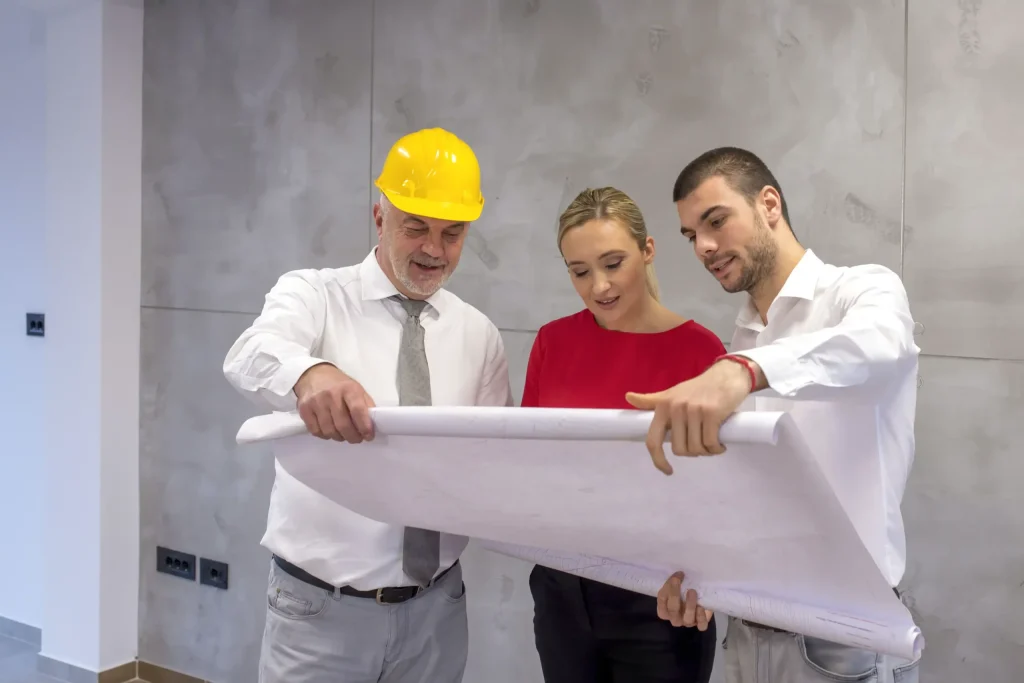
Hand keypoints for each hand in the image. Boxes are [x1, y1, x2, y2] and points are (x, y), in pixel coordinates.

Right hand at [293, 363, 375, 442]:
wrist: (314, 375)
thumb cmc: (339, 385)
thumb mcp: (357, 389)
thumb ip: (366, 406)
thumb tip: (374, 425)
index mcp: (349, 389)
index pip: (358, 410)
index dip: (364, 426)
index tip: (368, 436)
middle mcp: (331, 394)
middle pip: (343, 425)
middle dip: (353, 437)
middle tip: (357, 438)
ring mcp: (316, 402)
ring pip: (329, 431)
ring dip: (339, 437)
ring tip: (343, 434)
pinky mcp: (304, 409)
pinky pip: (316, 431)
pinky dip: (325, 435)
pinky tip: (329, 430)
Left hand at [625, 359, 758, 473]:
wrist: (727, 374)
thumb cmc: (699, 387)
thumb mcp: (672, 393)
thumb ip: (651, 400)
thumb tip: (628, 397)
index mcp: (663, 406)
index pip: (652, 440)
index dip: (658, 460)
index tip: (668, 470)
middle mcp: (675, 408)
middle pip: (679, 449)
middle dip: (692, 452)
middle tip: (702, 443)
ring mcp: (693, 410)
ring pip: (696, 448)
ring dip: (706, 451)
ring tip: (712, 442)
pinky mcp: (711, 413)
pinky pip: (710, 443)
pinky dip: (717, 448)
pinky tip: (720, 444)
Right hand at [657, 571, 712, 630]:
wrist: (698, 598)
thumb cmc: (683, 590)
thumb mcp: (676, 586)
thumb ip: (674, 583)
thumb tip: (679, 574)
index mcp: (664, 609)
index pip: (662, 599)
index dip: (669, 586)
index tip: (679, 574)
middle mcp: (674, 618)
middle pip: (672, 610)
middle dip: (676, 595)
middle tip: (682, 582)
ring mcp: (687, 622)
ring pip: (687, 619)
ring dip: (690, 605)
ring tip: (693, 592)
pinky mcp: (700, 624)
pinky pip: (700, 625)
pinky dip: (701, 617)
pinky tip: (701, 607)